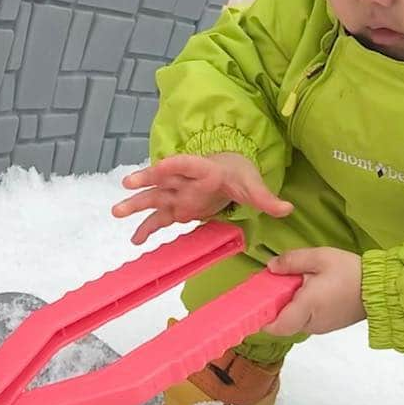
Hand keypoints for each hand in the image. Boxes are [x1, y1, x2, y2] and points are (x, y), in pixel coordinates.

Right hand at [112, 152, 292, 244]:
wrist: (231, 171)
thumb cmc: (239, 174)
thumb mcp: (253, 185)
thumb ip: (266, 198)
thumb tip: (287, 209)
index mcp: (204, 169)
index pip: (187, 163)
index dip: (173, 165)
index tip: (158, 167)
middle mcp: (186, 180)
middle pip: (163, 179)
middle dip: (146, 181)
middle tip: (127, 185)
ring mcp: (178, 194)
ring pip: (155, 198)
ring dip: (137, 204)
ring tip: (116, 211)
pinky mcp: (177, 208)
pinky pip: (159, 219)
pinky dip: (147, 229)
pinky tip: (136, 241)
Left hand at [263, 248, 365, 335]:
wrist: (381, 288)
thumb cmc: (350, 272)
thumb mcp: (320, 257)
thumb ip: (292, 261)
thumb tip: (270, 267)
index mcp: (306, 308)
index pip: (276, 326)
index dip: (262, 319)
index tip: (256, 304)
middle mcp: (312, 323)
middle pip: (283, 322)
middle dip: (277, 306)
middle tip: (278, 284)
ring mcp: (321, 327)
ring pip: (296, 321)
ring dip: (291, 306)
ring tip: (298, 283)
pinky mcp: (329, 325)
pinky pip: (308, 319)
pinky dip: (303, 308)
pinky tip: (311, 289)